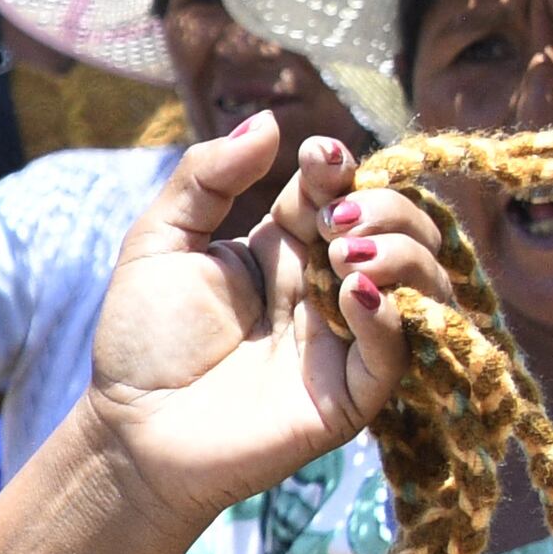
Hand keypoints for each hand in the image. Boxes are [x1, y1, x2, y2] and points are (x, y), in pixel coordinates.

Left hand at [73, 119, 444, 532]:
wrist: (131, 430)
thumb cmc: (142, 339)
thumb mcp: (160, 241)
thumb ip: (206, 178)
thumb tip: (268, 123)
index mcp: (288, 249)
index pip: (343, 193)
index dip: (342, 171)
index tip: (320, 160)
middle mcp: (328, 288)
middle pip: (399, 229)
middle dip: (381, 208)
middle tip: (333, 220)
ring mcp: (346, 341)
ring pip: (421, 285)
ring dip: (399, 253)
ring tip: (347, 252)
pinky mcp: (352, 395)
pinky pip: (400, 354)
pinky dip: (392, 317)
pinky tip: (356, 293)